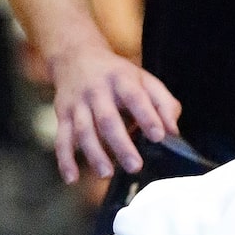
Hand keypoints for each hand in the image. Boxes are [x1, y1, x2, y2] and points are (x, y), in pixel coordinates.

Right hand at [49, 39, 181, 183]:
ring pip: (84, 131)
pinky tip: (72, 178)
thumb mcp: (144, 80)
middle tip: (135, 166)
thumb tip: (173, 131)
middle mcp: (97, 91)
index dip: (147, 116)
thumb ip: (163, 104)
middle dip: (121, 144)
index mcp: (121, 80)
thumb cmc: (118, 75)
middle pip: (107, 119)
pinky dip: (65, 160)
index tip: (159, 136)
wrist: (75, 56)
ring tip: (106, 174)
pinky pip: (62, 139)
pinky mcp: (63, 115)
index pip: (135, 97)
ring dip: (94, 154)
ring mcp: (77, 103)